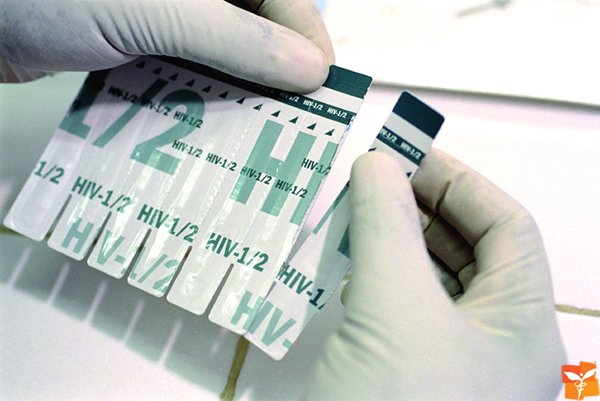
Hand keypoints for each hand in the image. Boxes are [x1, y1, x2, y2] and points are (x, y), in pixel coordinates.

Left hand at [0, 0, 333, 91]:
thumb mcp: (154, 10)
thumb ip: (236, 37)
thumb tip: (308, 67)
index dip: (304, 34)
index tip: (321, 84)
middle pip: (253, 23)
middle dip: (271, 70)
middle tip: (289, 117)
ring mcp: (162, 8)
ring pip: (220, 49)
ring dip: (233, 88)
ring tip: (253, 128)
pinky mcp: (134, 36)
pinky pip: (183, 65)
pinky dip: (194, 93)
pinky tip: (202, 119)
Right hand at [303, 150, 565, 400]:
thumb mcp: (394, 308)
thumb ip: (387, 228)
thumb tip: (376, 164)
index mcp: (520, 327)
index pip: (506, 227)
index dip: (458, 182)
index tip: (404, 154)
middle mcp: (493, 343)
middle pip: (466, 250)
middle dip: (417, 208)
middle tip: (370, 178)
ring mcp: (450, 362)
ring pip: (427, 279)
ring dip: (389, 242)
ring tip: (351, 213)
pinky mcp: (407, 374)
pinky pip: (398, 308)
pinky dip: (373, 279)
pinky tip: (344, 268)